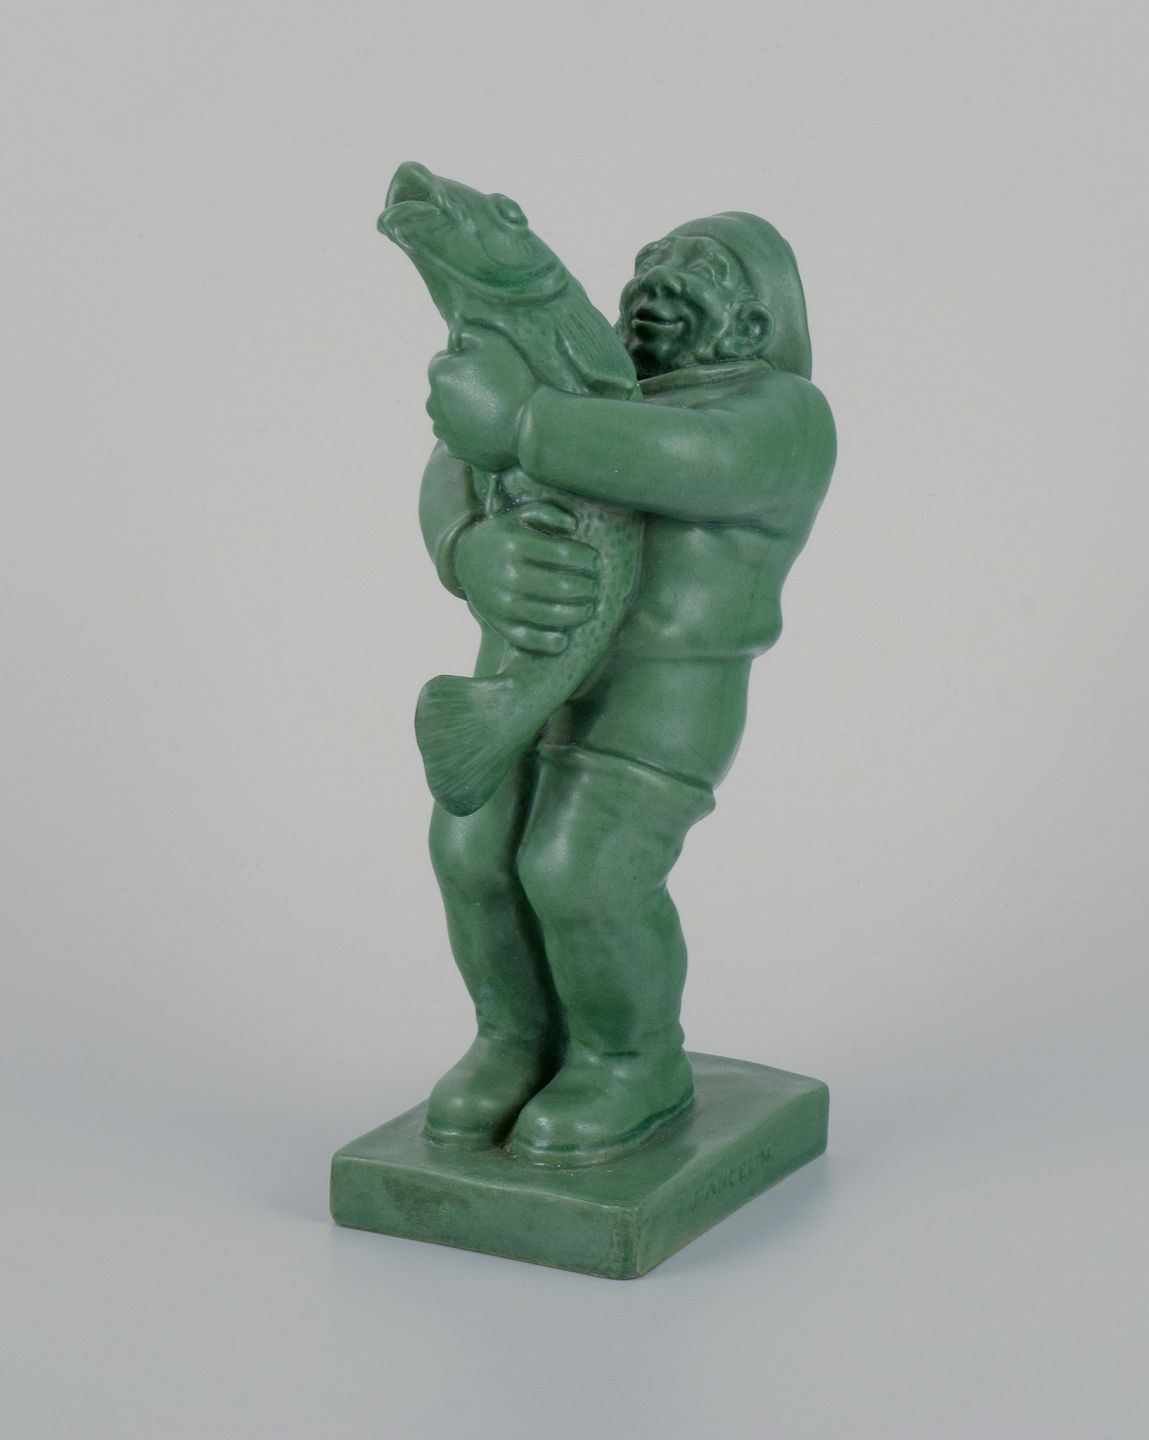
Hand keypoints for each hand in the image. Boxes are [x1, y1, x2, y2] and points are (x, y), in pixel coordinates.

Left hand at [426, 327, 537, 471]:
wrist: (529, 425)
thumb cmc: (513, 381)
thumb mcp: (494, 342)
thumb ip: (467, 332)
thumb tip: (454, 334)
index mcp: (438, 373)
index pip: (443, 361)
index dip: (464, 362)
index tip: (484, 370)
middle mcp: (432, 402)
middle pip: (443, 389)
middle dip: (459, 387)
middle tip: (490, 391)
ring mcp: (442, 429)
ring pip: (447, 414)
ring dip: (461, 410)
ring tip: (489, 411)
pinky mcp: (454, 450)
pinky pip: (456, 436)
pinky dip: (467, 432)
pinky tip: (487, 428)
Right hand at [454, 501, 599, 654]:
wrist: (463, 559)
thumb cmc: (502, 536)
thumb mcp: (518, 515)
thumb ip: (547, 512)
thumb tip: (574, 525)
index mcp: (515, 544)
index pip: (563, 554)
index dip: (586, 559)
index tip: (595, 562)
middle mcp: (508, 574)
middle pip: (561, 587)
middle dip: (587, 588)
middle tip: (594, 587)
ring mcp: (502, 602)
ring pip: (549, 615)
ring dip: (577, 615)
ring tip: (588, 609)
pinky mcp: (498, 623)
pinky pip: (526, 639)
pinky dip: (547, 643)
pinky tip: (563, 640)